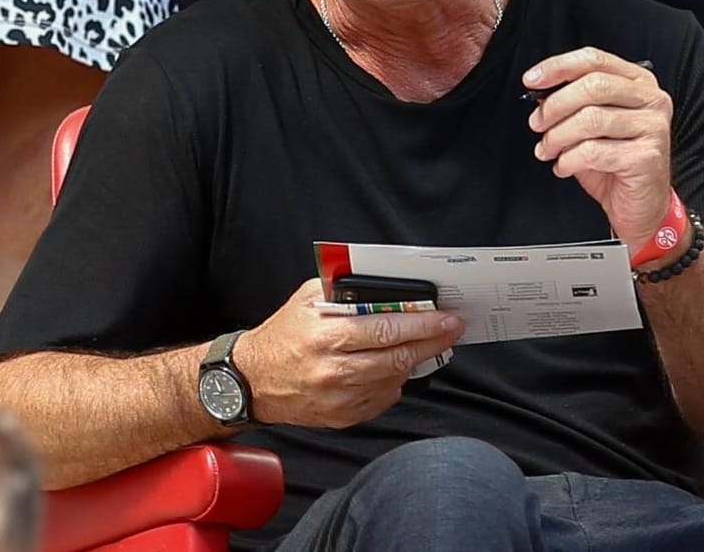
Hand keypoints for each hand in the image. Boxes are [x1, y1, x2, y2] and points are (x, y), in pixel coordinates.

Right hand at [233, 279, 463, 428]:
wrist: (251, 380)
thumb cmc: (283, 334)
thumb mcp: (308, 298)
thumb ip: (345, 289)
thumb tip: (388, 287)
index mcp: (326, 336)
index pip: (386, 329)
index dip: (422, 324)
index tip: (447, 317)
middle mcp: (333, 370)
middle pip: (397, 357)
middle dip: (432, 342)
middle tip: (452, 330)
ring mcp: (339, 398)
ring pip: (394, 379)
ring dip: (414, 360)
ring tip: (423, 345)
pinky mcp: (342, 417)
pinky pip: (382, 399)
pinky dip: (393, 381)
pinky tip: (391, 366)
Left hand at [525, 48, 672, 255]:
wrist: (640, 206)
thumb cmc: (614, 163)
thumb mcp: (593, 125)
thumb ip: (574, 103)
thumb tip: (540, 93)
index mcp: (639, 82)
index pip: (595, 59)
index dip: (559, 66)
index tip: (531, 79)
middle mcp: (652, 100)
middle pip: (593, 86)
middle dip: (555, 105)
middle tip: (537, 124)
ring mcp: (653, 127)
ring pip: (590, 119)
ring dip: (558, 137)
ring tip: (548, 150)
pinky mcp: (646, 156)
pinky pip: (593, 151)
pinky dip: (568, 160)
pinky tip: (564, 166)